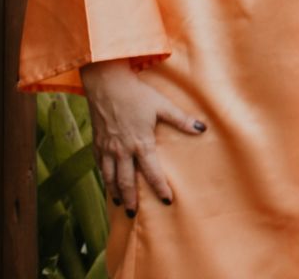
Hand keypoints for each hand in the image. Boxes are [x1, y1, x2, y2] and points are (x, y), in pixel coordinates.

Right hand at [79, 60, 204, 216]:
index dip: (160, 188)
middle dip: (130, 200)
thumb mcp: (162, 105)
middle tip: (134, 214)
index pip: (152, 172)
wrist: (106, 84)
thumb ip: (181, 119)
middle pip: (126, 182)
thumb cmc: (137, 94)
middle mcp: (121, 150)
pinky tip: (107, 183)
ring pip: (109, 178)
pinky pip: (99, 167)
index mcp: (140, 143)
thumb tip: (202, 128)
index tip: (167, 200)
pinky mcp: (96, 143)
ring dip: (115, 193)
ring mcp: (106, 148)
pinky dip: (104, 179)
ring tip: (119, 205)